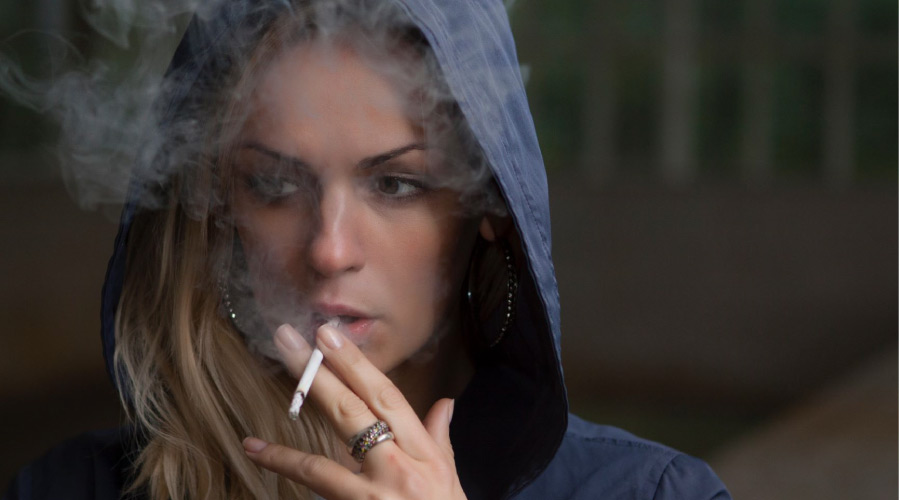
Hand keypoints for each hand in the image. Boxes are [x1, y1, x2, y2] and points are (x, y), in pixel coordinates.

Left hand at [243, 323, 467, 499]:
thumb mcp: (450, 479)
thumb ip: (439, 438)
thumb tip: (444, 404)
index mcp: (424, 454)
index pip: (388, 398)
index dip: (357, 365)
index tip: (329, 336)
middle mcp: (400, 470)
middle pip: (354, 413)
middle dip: (321, 374)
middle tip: (290, 340)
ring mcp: (375, 497)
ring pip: (324, 456)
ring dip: (292, 426)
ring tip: (268, 386)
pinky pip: (314, 487)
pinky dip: (284, 466)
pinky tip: (255, 450)